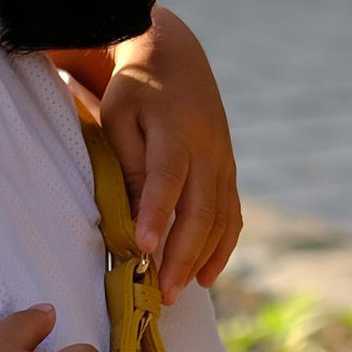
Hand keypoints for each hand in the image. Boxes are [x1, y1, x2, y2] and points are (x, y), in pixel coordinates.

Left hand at [97, 4, 238, 294]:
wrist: (176, 58)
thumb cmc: (136, 91)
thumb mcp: (120, 117)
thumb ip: (129, 161)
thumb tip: (135, 212)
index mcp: (175, 131)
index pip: (166, 179)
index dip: (155, 214)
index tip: (141, 248)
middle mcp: (207, 150)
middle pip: (200, 209)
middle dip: (182, 254)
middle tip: (163, 292)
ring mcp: (223, 162)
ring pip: (221, 218)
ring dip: (203, 258)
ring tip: (179, 292)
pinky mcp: (229, 171)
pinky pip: (231, 214)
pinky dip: (222, 246)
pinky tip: (206, 274)